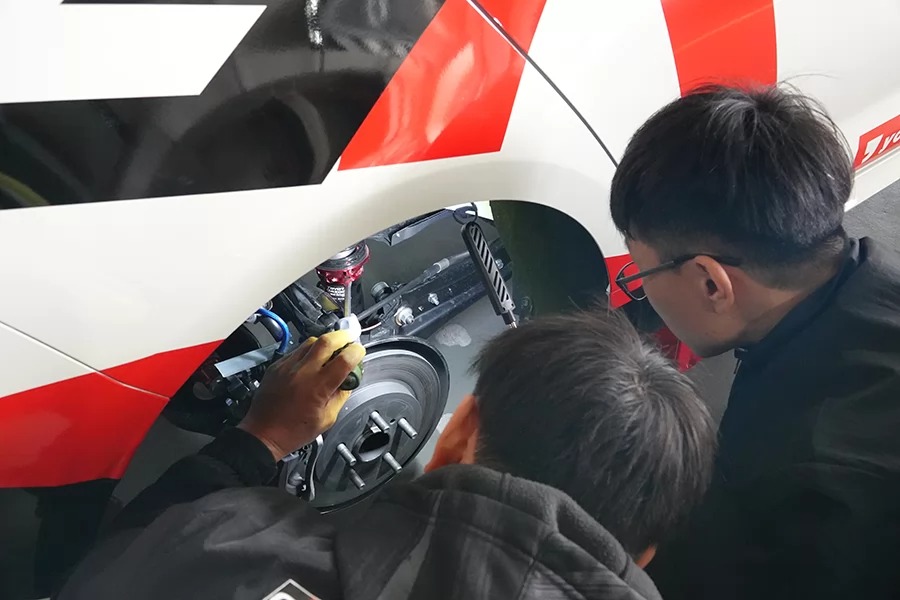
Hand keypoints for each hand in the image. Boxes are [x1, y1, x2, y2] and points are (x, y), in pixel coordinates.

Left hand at [238, 330, 365, 459]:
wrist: (262, 434)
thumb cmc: (291, 431)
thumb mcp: (327, 419)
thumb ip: (340, 396)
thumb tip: (348, 381)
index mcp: (318, 387)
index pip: (344, 359)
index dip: (357, 352)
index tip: (359, 352)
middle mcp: (302, 373)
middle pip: (327, 340)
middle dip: (343, 336)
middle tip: (350, 338)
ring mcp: (287, 367)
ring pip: (310, 341)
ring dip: (325, 342)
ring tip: (331, 350)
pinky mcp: (277, 366)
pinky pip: (297, 350)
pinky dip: (308, 351)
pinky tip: (312, 361)